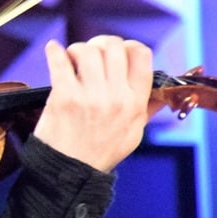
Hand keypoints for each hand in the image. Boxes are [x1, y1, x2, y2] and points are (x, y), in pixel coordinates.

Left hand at [34, 35, 153, 171]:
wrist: (70, 172)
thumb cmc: (100, 152)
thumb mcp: (133, 133)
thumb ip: (147, 108)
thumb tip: (163, 92)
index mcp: (135, 103)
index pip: (141, 55)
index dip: (128, 46)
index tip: (117, 51)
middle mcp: (116, 97)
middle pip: (113, 48)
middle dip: (101, 44)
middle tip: (91, 52)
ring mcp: (89, 97)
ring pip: (88, 51)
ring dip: (78, 49)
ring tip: (72, 59)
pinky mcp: (64, 98)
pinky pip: (60, 63)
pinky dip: (54, 51)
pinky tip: (53, 50)